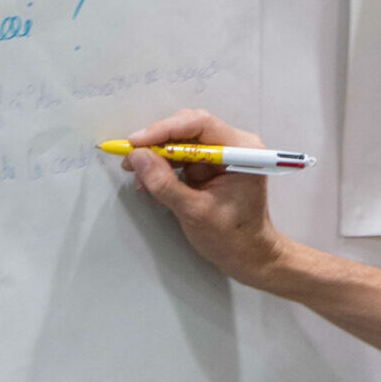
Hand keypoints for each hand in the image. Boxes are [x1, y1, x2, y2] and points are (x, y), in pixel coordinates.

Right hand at [115, 109, 290, 289]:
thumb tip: (138, 157)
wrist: (249, 256)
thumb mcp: (194, 212)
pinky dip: (165, 168)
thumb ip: (165, 183)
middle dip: (158, 143)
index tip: (135, 142)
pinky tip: (149, 183)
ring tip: (137, 177)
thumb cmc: (231, 237)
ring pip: (183, 142)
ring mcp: (223, 155)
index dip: (164, 130)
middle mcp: (235, 145)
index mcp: (242, 150)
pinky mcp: (212, 167)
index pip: (200, 125)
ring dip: (158, 157)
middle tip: (130, 159)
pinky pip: (183, 158)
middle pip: (189, 129)